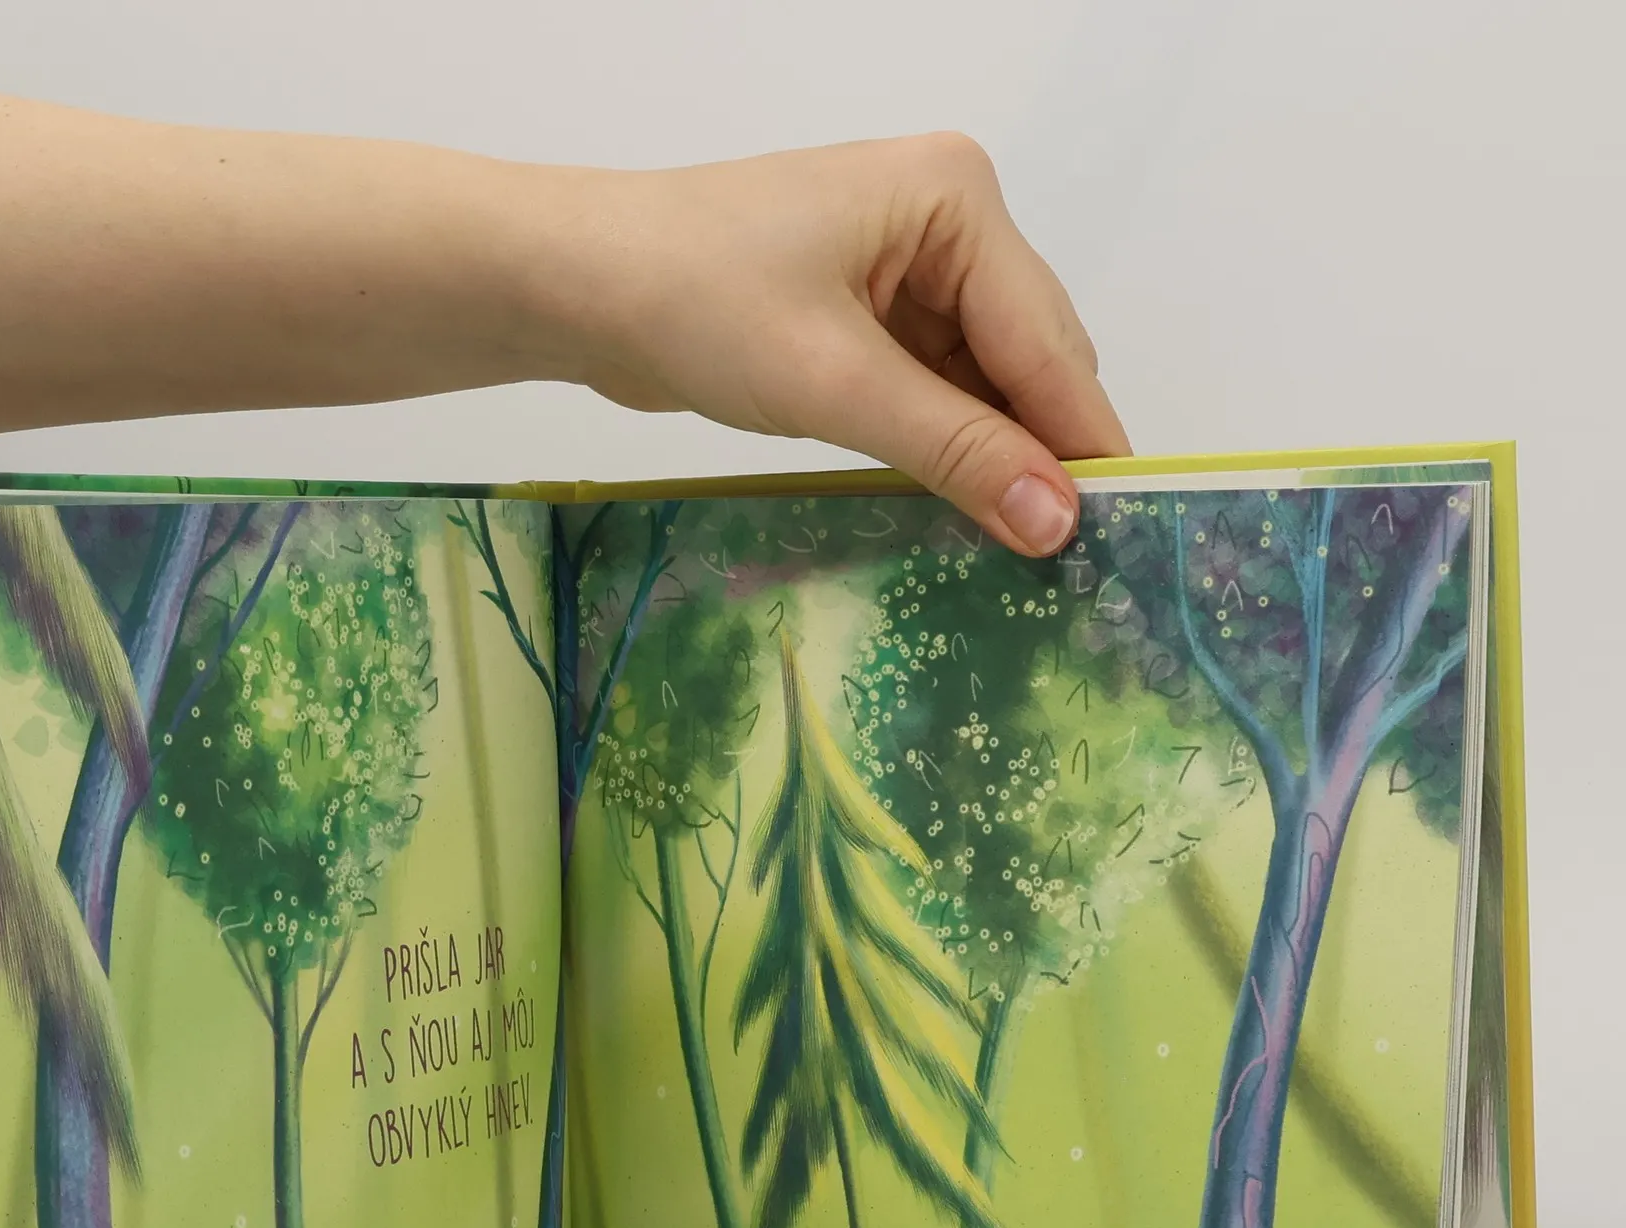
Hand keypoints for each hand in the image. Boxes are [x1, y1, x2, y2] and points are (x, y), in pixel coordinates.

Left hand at [559, 135, 1128, 554]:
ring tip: (1017, 548)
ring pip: (980, 380)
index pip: (1045, 339)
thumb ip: (955, 451)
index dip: (1079, 441)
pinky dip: (941, 444)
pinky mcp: (863, 312)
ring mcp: (904, 265)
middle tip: (1068, 561)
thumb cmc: (696, 306)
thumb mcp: (836, 385)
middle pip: (1026, 356)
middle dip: (1038, 450)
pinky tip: (955, 506)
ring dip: (989, 455)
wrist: (576, 286)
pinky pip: (930, 387)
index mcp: (955, 198)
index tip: (1118, 533)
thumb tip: (1058, 523)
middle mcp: (945, 220)